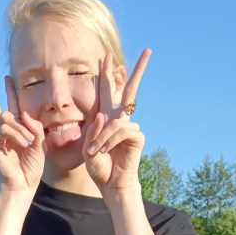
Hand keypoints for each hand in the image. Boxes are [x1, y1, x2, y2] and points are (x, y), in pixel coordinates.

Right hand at [0, 70, 45, 194]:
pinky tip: (23, 144)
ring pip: (5, 117)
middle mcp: (2, 130)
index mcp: (15, 129)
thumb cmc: (31, 168)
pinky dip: (16, 134)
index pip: (11, 106)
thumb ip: (35, 127)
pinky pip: (4, 129)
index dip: (9, 91)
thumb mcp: (41, 144)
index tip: (7, 77)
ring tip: (27, 142)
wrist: (22, 186)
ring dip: (20, 128)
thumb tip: (24, 113)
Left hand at [84, 49, 150, 193]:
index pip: (107, 92)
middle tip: (148, 51)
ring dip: (102, 136)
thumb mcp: (87, 148)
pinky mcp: (137, 136)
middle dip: (137, 70)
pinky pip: (120, 130)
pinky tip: (105, 150)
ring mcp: (130, 126)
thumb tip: (102, 116)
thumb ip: (92, 131)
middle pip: (129, 90)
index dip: (106, 75)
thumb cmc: (99, 167)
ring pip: (114, 121)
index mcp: (107, 118)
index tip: (106, 57)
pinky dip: (109, 139)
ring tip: (95, 151)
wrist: (110, 183)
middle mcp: (120, 119)